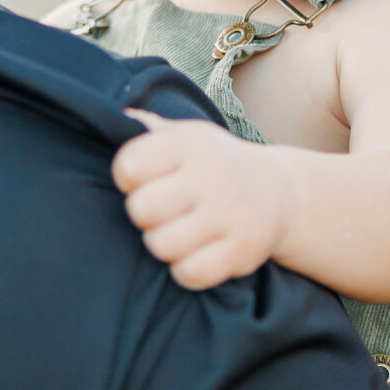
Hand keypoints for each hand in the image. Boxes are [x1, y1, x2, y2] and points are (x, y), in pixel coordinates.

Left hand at [111, 112, 293, 288]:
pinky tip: (194, 254)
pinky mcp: (242, 250)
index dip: (128, 178)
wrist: (279, 191)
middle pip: (141, 209)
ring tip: (177, 233)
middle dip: (144, 215)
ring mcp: (229, 214)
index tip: (143, 180)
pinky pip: (191, 273)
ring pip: (162, 245)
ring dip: (163, 244)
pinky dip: (186, 270)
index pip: (129, 166)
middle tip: (161, 212)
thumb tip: (110, 116)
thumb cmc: (214, 164)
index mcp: (190, 144)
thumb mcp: (186, 136)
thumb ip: (147, 129)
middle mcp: (212, 176)